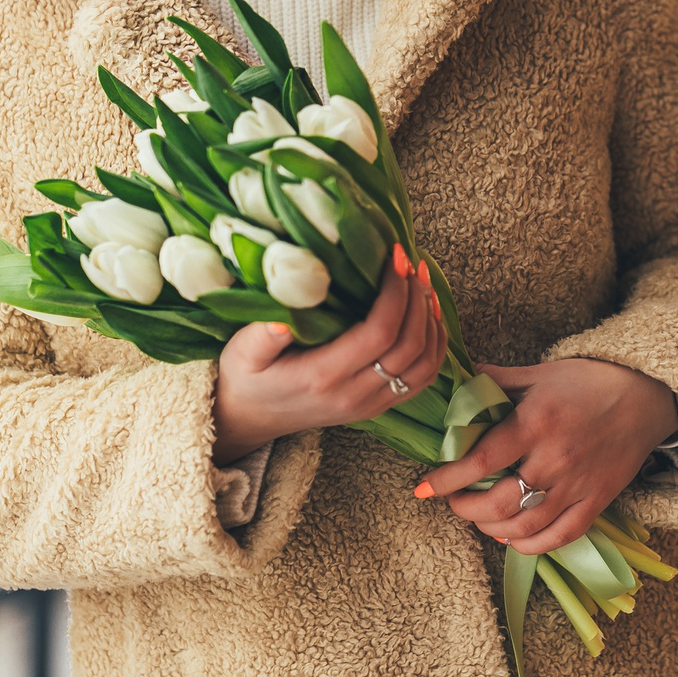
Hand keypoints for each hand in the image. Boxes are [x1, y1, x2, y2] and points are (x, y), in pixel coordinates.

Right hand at [211, 247, 444, 463]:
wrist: (249, 419)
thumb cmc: (246, 377)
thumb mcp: (242, 353)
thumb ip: (261, 336)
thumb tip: (283, 317)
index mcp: (324, 376)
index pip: (379, 333)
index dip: (395, 293)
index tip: (394, 258)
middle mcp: (354, 394)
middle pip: (410, 346)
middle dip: (417, 298)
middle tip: (411, 262)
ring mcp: (370, 404)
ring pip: (425, 365)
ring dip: (432, 321)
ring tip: (424, 282)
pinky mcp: (378, 406)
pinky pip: (422, 379)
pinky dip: (435, 345)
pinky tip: (429, 314)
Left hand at [419, 358, 677, 553]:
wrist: (646, 394)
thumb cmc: (587, 381)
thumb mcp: (537, 373)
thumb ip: (494, 382)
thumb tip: (452, 383)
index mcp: (536, 422)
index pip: (481, 460)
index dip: (447, 479)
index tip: (424, 487)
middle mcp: (555, 458)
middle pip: (499, 503)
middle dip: (465, 508)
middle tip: (453, 500)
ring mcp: (578, 485)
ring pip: (525, 526)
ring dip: (491, 528)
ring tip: (479, 517)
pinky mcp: (597, 501)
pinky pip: (559, 537)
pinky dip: (529, 545)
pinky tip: (511, 537)